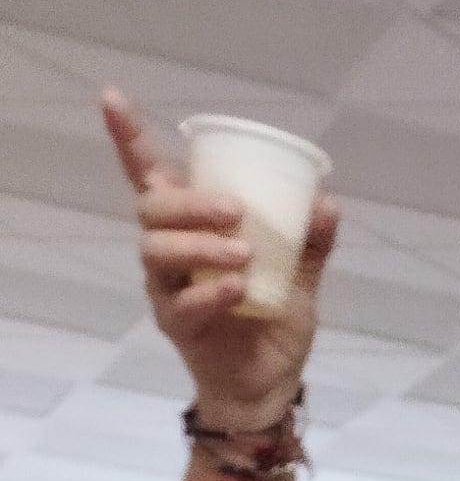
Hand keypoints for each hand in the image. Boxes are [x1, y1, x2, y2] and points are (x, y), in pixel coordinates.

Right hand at [105, 89, 330, 423]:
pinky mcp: (176, 324)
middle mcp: (170, 250)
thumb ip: (309, 241)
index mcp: (192, 225)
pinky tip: (239, 289)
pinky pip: (181, 302)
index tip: (112, 98)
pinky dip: (211, 291)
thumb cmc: (274, 318)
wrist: (273, 382)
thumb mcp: (300, 275)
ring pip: (157, 250)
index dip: (130, 138)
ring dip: (199, 244)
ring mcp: (167, 287)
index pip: (152, 174)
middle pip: (152, 208)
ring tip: (243, 254)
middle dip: (188, 202)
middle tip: (234, 211)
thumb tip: (326, 202)